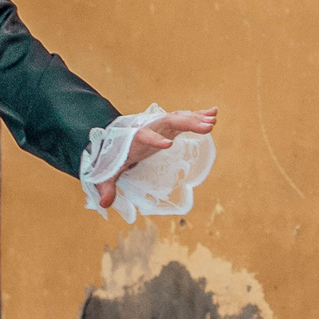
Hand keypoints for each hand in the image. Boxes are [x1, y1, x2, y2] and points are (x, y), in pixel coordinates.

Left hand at [95, 107, 217, 213]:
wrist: (114, 136)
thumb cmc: (114, 156)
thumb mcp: (108, 171)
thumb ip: (106, 186)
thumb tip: (105, 204)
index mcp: (136, 138)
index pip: (146, 137)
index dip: (155, 140)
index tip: (168, 145)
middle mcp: (150, 127)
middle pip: (169, 121)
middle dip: (187, 123)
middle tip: (206, 127)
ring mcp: (160, 125)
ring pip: (180, 118)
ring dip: (196, 119)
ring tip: (213, 122)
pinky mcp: (169, 126)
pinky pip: (185, 118)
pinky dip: (199, 116)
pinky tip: (213, 114)